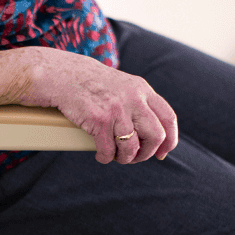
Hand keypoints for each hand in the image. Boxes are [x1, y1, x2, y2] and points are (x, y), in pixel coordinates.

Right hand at [22, 48, 177, 164]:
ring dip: (125, 158)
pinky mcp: (99, 120)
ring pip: (132, 147)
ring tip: (116, 156)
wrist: (64, 75)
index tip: (162, 153)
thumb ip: (139, 103)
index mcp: (143, 90)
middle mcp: (134, 99)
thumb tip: (152, 133)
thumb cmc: (92, 84)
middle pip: (155, 136)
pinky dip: (106, 158)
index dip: (169, 140)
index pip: (168, 119)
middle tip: (135, 157)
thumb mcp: (124, 86)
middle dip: (146, 153)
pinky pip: (109, 150)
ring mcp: (117, 109)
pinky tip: (102, 155)